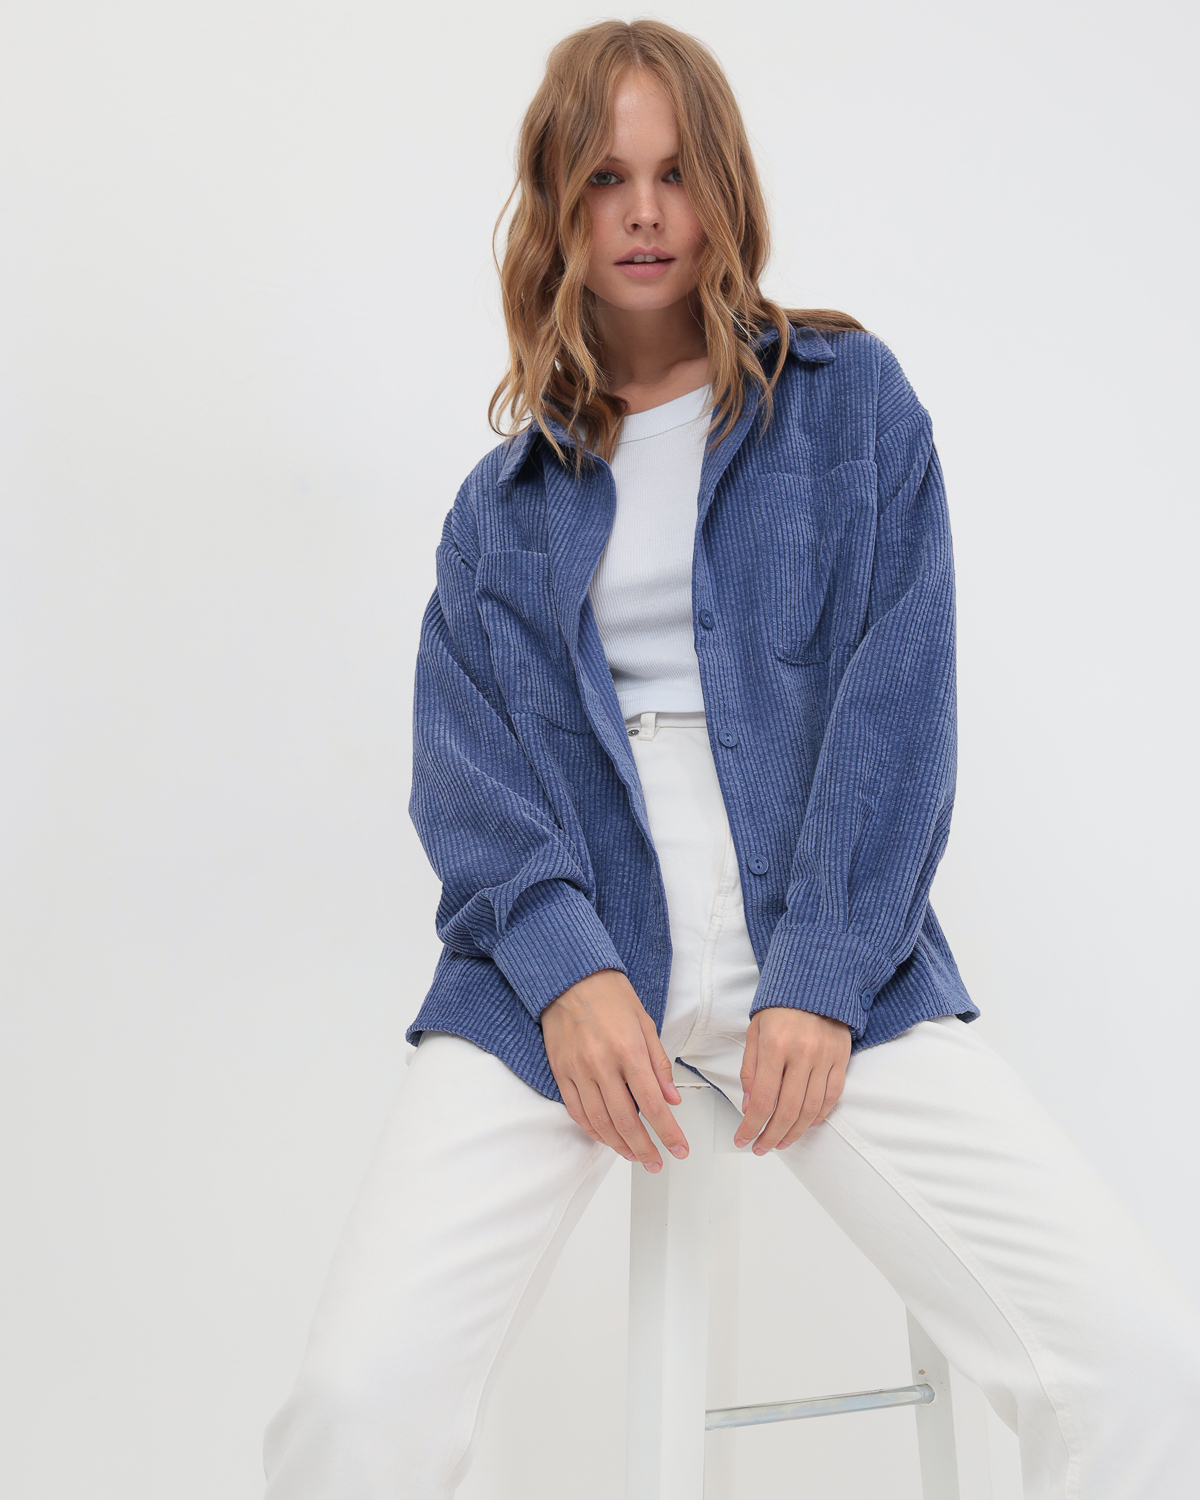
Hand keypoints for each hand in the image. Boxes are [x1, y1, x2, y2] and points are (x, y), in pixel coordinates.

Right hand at [541, 968, 688, 1171]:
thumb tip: (672, 1099)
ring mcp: (578, 1070)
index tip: (679, 1149)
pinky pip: (576, 1111)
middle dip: (644, 1148)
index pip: (652, 1104)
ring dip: (618, 1145)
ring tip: (634, 1155)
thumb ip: (659, 1064)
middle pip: (625, 1121)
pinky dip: (591, 1130)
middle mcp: (602, 1064)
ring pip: (599, 1122)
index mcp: (628, 1050)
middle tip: (656, 1162)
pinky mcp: (561, 1072)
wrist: (570, 977)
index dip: (667, 1132)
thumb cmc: (610, 995)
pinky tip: (605, 1137)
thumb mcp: (645, 1024)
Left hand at [735, 1007, 850, 1153]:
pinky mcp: (841, 1059)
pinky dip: (817, 1117)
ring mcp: (825, 1058)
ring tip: (780, 1142)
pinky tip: (804, 1125)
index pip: (763, 1100)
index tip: (743, 1138)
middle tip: (761, 1147)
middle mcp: (802, 1053)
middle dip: (771, 1136)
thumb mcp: (754, 1033)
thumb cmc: (780, 1007)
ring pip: (811, 1110)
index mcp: (775, 1045)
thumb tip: (750, 1106)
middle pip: (787, 1111)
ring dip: (794, 1132)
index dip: (752, 1126)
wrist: (814, 984)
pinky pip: (831, 1098)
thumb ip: (750, 1070)